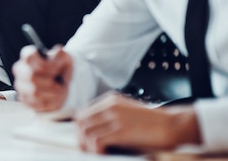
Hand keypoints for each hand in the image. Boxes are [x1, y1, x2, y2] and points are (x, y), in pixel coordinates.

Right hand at [13, 44, 71, 110]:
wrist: (61, 84)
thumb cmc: (61, 70)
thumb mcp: (65, 59)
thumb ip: (61, 55)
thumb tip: (57, 51)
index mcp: (28, 56)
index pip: (29, 57)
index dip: (46, 65)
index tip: (57, 69)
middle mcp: (20, 69)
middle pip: (31, 76)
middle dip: (50, 81)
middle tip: (60, 82)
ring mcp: (20, 85)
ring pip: (34, 91)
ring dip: (51, 93)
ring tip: (60, 90)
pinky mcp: (24, 99)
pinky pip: (35, 103)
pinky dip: (49, 102)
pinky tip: (55, 97)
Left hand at [75, 93, 201, 153]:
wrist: (174, 125)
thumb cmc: (154, 124)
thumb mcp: (128, 114)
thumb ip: (111, 118)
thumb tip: (95, 135)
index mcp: (110, 100)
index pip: (83, 113)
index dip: (81, 130)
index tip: (85, 142)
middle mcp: (109, 106)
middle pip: (80, 122)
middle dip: (80, 138)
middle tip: (87, 151)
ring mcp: (115, 117)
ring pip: (86, 131)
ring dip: (87, 146)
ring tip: (97, 154)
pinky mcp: (121, 131)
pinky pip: (97, 140)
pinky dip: (96, 150)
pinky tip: (104, 154)